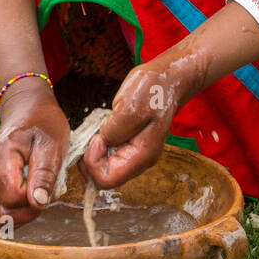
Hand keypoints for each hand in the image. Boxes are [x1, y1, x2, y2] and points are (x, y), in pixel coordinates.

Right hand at [0, 80, 69, 232]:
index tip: (47, 190)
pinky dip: (7, 213)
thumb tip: (38, 203)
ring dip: (16, 217)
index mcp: (1, 156)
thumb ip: (45, 174)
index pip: (11, 197)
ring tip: (32, 198)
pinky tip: (23, 200)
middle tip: (43, 195)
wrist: (27, 111)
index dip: (32, 201)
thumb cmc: (43, 125)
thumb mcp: (52, 145)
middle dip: (25, 213)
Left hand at [81, 45, 206, 188]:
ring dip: (95, 150)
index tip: (97, 137)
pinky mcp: (127, 145)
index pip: (107, 180)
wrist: (167, 79)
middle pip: (103, 176)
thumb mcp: (131, 106)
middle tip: (96, 131)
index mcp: (142, 155)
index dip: (93, 162)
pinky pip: (106, 154)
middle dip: (91, 157)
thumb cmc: (153, 89)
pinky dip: (99, 142)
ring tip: (102, 126)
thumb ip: (114, 130)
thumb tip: (100, 144)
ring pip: (103, 166)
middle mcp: (138, 160)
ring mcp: (133, 154)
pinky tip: (105, 125)